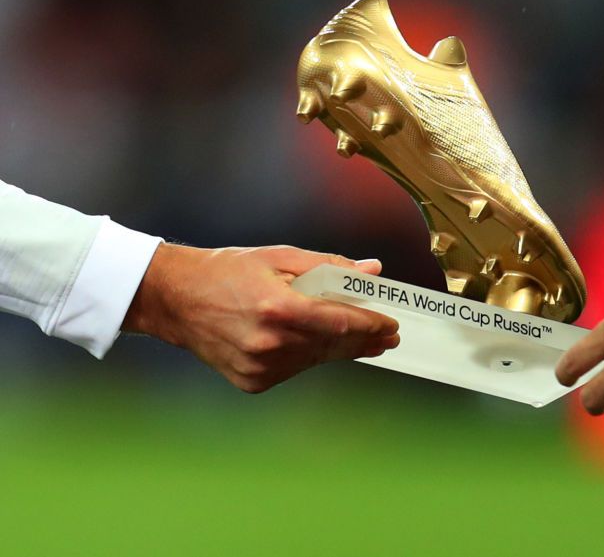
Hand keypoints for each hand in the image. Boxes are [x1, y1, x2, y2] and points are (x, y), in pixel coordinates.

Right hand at [123, 243, 399, 392]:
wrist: (176, 299)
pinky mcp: (252, 381)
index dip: (371, 325)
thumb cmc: (228, 271)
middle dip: (365, 340)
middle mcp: (269, 343)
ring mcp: (260, 367)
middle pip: (334, 345)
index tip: (393, 324)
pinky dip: (309, 355)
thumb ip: (330, 267)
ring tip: (360, 337)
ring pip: (316, 359)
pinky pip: (295, 368)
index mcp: (278, 307)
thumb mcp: (280, 257)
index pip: (340, 322)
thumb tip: (372, 271)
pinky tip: (314, 342)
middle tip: (388, 335)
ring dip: (339, 348)